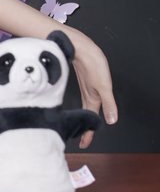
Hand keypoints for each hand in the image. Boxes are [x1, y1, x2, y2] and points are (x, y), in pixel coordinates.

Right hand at [70, 31, 118, 147]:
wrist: (79, 48)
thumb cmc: (91, 63)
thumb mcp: (104, 85)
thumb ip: (109, 103)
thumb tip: (112, 120)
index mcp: (92, 98)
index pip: (90, 120)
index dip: (88, 133)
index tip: (84, 144)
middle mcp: (88, 95)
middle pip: (87, 116)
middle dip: (85, 128)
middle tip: (83, 139)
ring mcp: (86, 88)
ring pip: (85, 108)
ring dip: (85, 118)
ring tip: (85, 126)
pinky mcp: (86, 82)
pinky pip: (84, 99)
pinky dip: (84, 106)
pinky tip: (86, 103)